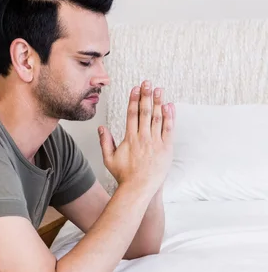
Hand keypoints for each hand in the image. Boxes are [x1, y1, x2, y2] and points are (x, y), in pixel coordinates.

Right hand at [98, 80, 174, 195]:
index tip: (135, 88)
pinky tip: (169, 106)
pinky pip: (169, 129)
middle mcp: (143, 138)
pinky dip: (169, 117)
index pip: (132, 114)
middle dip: (146, 95)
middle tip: (148, 82)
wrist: (138, 189)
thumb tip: (101, 128)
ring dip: (158, 102)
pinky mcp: (166, 148)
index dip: (134, 99)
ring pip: (157, 118)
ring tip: (159, 89)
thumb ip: (105, 142)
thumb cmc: (124, 176)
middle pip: (145, 112)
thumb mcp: (109, 159)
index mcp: (130, 138)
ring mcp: (155, 143)